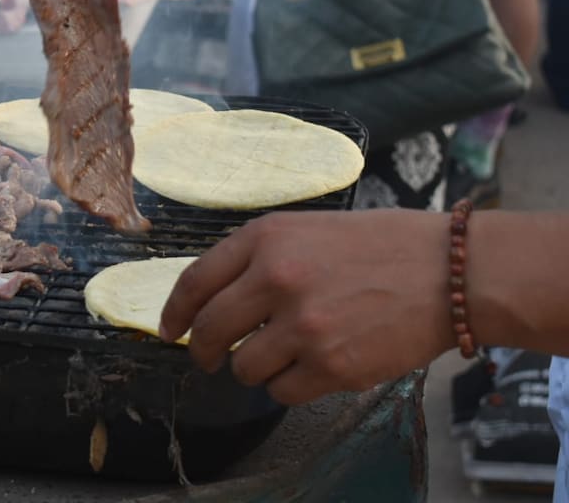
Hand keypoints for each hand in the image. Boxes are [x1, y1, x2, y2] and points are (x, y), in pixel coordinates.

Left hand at [159, 210, 455, 405]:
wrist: (451, 272)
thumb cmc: (381, 245)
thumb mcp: (307, 229)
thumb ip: (257, 257)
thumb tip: (212, 298)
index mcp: (266, 239)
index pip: (194, 282)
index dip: (174, 313)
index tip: (168, 331)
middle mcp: (277, 279)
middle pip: (211, 331)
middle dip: (203, 352)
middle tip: (209, 359)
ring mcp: (304, 326)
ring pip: (244, 369)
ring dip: (253, 370)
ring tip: (281, 356)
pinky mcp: (332, 366)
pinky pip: (282, 392)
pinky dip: (288, 387)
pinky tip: (310, 368)